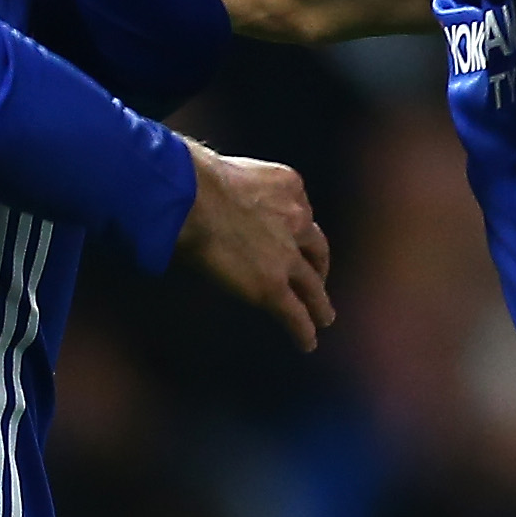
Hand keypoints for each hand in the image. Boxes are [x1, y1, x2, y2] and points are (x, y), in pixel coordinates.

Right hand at [176, 141, 334, 351]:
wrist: (192, 196)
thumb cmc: (191, 177)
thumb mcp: (227, 174)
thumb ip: (234, 193)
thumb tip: (211, 205)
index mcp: (288, 185)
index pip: (299, 211)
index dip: (297, 229)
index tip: (293, 240)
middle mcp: (297, 218)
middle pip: (316, 248)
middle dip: (318, 266)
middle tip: (317, 280)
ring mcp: (287, 255)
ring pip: (313, 285)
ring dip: (319, 303)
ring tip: (324, 318)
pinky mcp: (272, 284)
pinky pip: (294, 312)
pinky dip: (304, 330)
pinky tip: (307, 342)